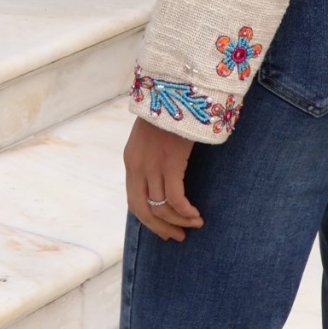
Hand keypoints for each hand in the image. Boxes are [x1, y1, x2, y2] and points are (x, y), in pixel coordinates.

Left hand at [124, 116, 202, 242]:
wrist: (174, 91)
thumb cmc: (169, 112)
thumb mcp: (150, 137)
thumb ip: (152, 157)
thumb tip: (163, 178)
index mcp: (131, 162)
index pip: (134, 201)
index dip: (148, 220)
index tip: (164, 229)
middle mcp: (137, 167)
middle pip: (143, 210)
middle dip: (160, 228)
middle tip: (178, 237)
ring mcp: (151, 166)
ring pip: (160, 207)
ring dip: (178, 221)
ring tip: (195, 224)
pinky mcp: (169, 163)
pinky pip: (175, 198)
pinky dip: (185, 211)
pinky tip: (196, 214)